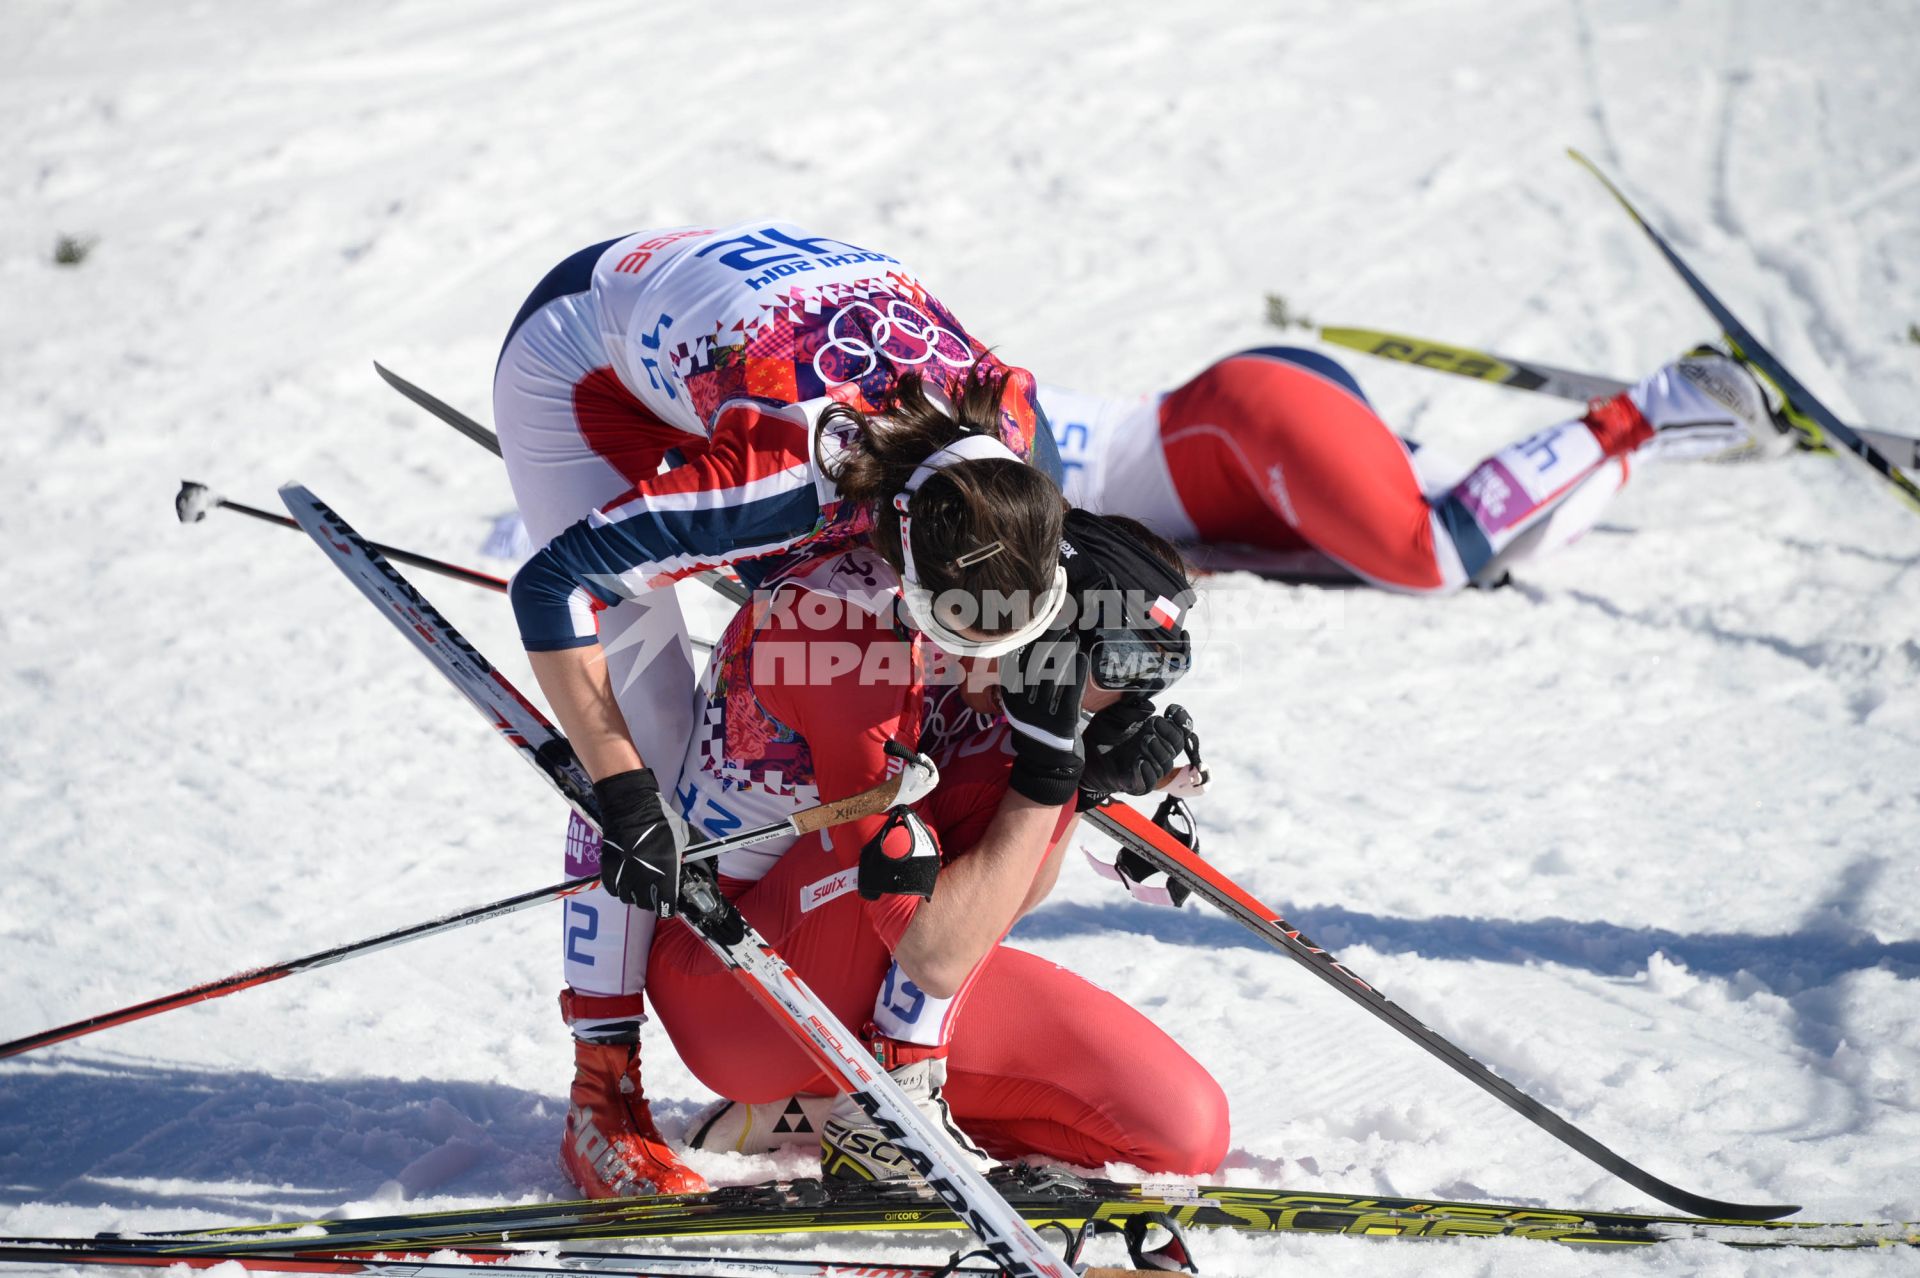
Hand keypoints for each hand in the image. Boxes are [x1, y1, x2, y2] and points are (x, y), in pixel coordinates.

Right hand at [592, 768, 684, 915]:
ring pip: (628, 898)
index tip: (670, 901)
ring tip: (640, 882)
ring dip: (635, 894)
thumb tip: (706, 869)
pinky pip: (613, 889)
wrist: (632, 808)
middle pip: (646, 904)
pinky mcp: (609, 870)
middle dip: (652, 899)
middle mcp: (643, 879)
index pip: (666, 907)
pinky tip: (626, 878)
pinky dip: (619, 887)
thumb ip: (694, 857)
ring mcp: (624, 875)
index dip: (669, 907)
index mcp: (665, 873)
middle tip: (655, 889)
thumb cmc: (661, 822)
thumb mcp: (686, 838)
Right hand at [999, 629, 1086, 805]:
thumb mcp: (1021, 701)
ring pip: (1052, 676)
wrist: (1045, 760)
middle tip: (1061, 623)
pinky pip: (1070, 692)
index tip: (1040, 621)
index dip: (1030, 640)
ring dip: (1064, 652)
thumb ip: (1022, 676)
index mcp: (1011, 697)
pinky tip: (1081, 657)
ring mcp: (1043, 713)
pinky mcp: (1062, 721)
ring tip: (1072, 636)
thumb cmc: (1036, 723)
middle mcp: (1024, 703)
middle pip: (1035, 664)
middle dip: (1048, 640)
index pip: (1017, 661)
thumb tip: (1031, 641)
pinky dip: (1077, 673)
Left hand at [1079, 696, 1187, 805]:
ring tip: (1146, 739)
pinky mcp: (1137, 784)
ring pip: (1165, 764)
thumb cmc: (1103, 734)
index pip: (1179, 729)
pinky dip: (1147, 772)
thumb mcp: (1114, 714)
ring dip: (1159, 751)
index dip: (1182, 720)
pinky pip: (1149, 782)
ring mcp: (1147, 768)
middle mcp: (1155, 750)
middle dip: (1169, 733)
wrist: (1085, 754)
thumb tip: (1149, 707)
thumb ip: (1131, 709)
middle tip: (1155, 723)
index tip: (1172, 709)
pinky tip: (1139, 761)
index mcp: (1155, 733)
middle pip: (1176, 746)